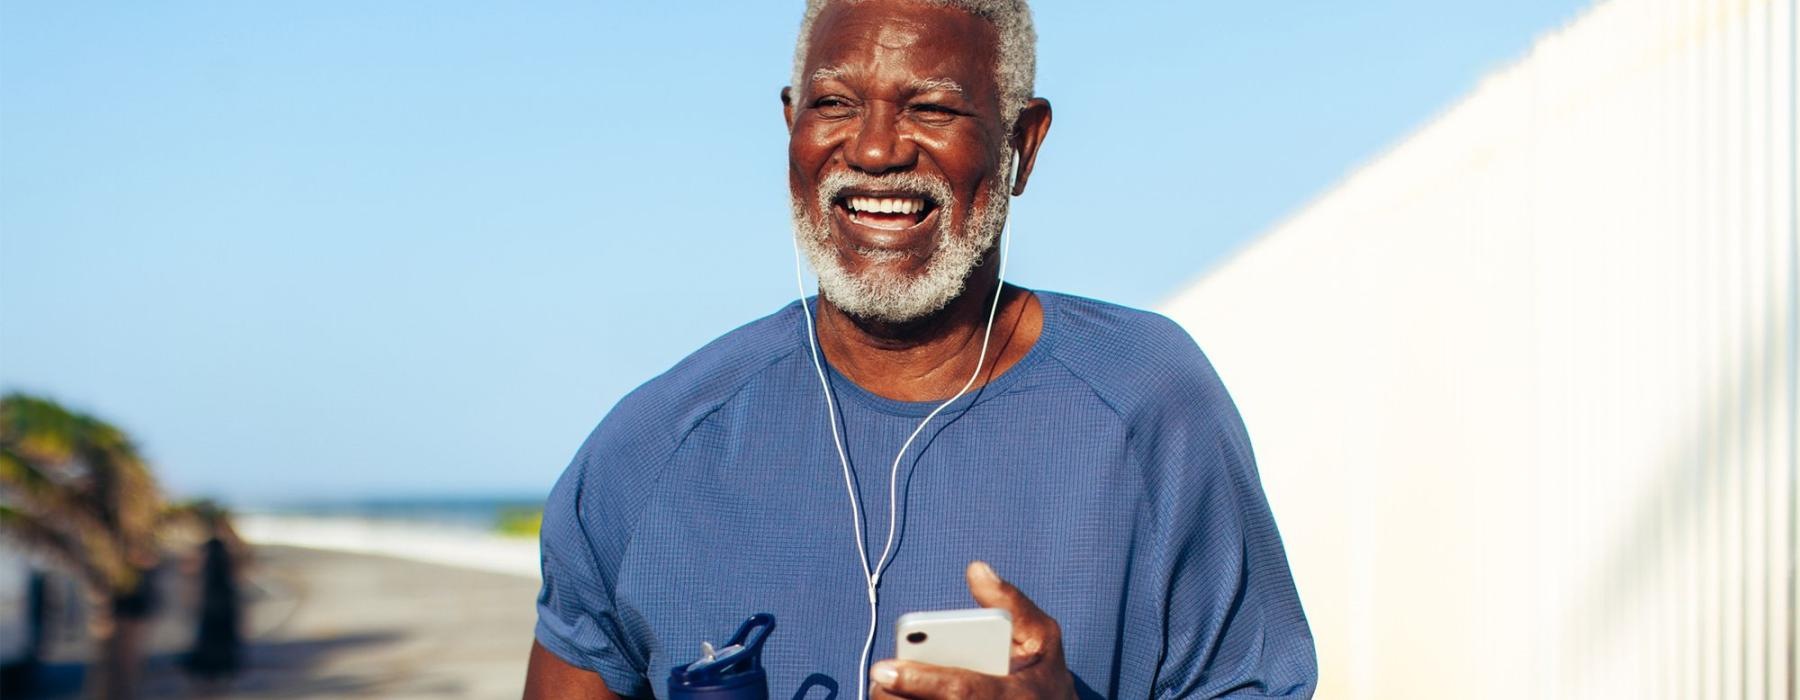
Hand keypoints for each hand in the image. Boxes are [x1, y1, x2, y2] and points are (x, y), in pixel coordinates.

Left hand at [869, 561, 1076, 699]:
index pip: (962, 690)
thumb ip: (1012, 604)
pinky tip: (905, 697)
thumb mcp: (1043, 638)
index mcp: (1015, 695)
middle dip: (896, 697)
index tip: (886, 668)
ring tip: (887, 689)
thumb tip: (975, 570)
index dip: (920, 681)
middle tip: (879, 677)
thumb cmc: (1044, 678)